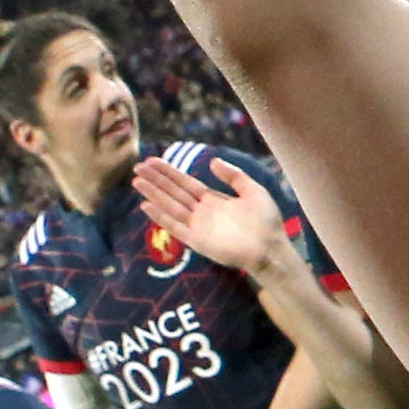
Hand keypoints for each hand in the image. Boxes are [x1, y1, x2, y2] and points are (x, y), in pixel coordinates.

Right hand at [134, 152, 292, 278]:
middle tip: (138, 166)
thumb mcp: (252, 190)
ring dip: (154, 194)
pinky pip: (175, 227)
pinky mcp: (197, 241)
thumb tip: (212, 161)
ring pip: (170, 206)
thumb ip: (233, 175)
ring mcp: (198, 226)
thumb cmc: (265, 221)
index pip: (186, 183)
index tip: (152, 161)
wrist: (270, 248)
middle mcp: (202, 211)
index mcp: (213, 199)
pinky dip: (160, 217)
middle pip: (174, 192)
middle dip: (156, 179)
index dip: (169, 172)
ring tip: (137, 181)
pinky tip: (146, 206)